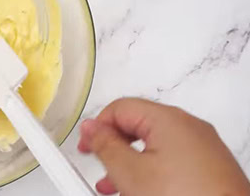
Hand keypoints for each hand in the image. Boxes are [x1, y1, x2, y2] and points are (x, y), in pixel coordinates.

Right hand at [78, 98, 249, 195]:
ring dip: (130, 163)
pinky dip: (152, 171)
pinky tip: (143, 190)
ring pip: (153, 145)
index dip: (97, 126)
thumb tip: (91, 127)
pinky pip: (172, 159)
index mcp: (168, 118)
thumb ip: (105, 145)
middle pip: (137, 125)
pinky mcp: (210, 166)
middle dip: (113, 147)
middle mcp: (189, 126)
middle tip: (99, 167)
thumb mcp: (129, 172)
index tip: (86, 147)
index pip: (120, 108)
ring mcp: (202, 146)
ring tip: (116, 187)